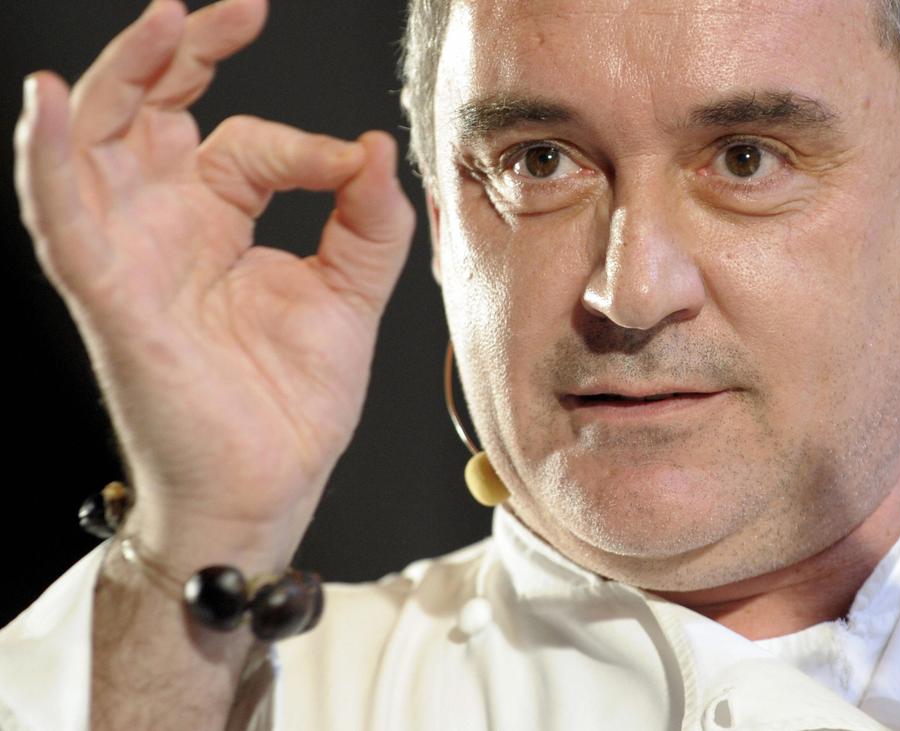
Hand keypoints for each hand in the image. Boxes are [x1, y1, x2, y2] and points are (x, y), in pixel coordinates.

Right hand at [13, 0, 414, 567]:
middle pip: (149, 111)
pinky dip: (49, 160)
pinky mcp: (110, 296)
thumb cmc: (292, 401)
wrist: (267, 486)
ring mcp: (130, 255)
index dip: (302, 143)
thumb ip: (369, 220)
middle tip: (231, 11)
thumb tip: (376, 148)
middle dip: (180, 51)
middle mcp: (164, 224)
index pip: (244, 140)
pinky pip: (63, 218)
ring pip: (96, 143)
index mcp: (217, 218)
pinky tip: (47, 105)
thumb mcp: (350, 293)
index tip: (352, 168)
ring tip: (158, 22)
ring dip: (119, 77)